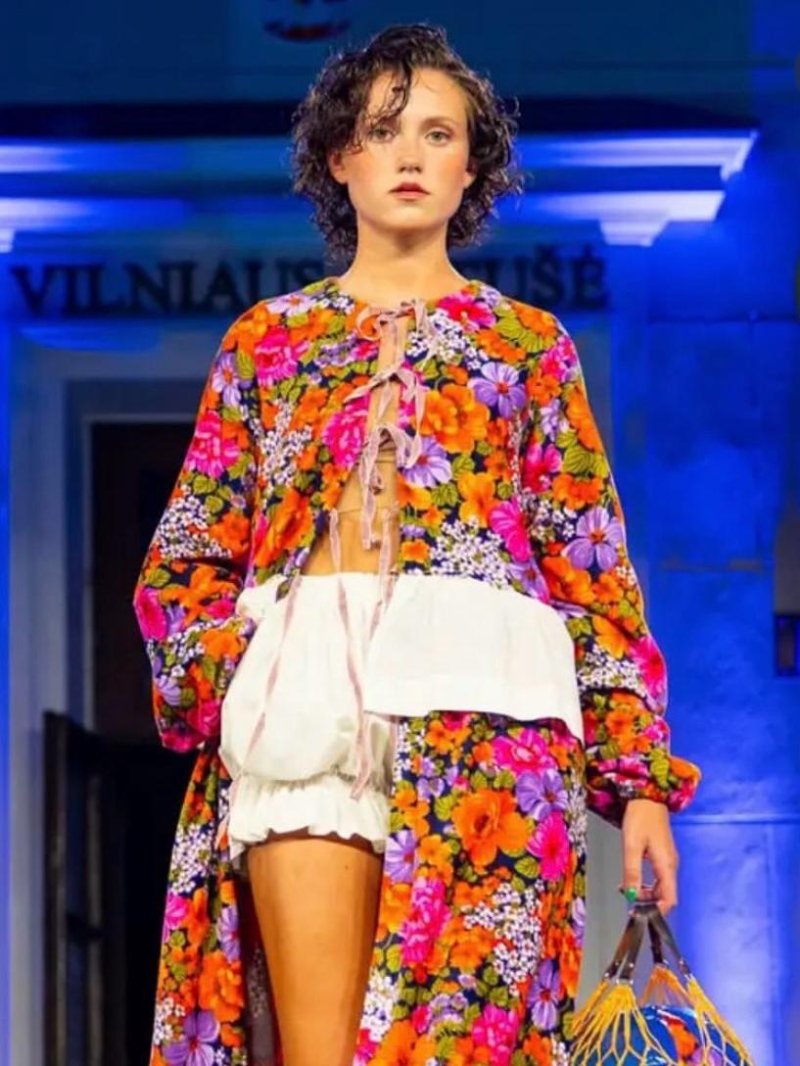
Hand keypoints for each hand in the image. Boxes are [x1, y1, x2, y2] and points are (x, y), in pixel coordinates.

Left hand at [619, 798, 678, 916]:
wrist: (648, 797)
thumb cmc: (640, 818)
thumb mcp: (632, 846)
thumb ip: (632, 872)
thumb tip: (631, 896)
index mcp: (667, 865)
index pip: (670, 899)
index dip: (658, 911)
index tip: (641, 914)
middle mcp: (671, 865)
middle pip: (665, 894)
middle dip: (648, 902)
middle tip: (628, 898)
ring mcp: (668, 859)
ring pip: (661, 886)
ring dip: (646, 892)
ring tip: (627, 889)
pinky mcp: (663, 854)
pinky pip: (658, 876)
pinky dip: (647, 882)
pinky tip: (633, 878)